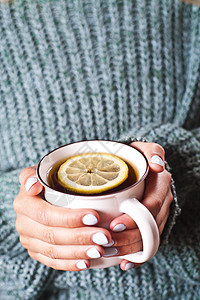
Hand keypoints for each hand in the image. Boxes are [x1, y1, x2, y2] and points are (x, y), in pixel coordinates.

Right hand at [13, 166, 113, 270]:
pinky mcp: (36, 251)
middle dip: (80, 237)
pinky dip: (70, 264)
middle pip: (52, 235)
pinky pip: (52, 261)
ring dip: (78, 252)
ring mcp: (29, 240)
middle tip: (104, 236)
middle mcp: (23, 223)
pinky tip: (86, 262)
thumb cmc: (49, 179)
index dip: (70, 218)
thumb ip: (33, 174)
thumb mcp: (41, 170)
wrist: (45, 193)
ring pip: (54, 251)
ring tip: (100, 249)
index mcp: (24, 203)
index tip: (95, 217)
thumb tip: (32, 184)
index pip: (46, 214)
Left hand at [107, 142, 172, 270]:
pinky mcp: (153, 224)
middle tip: (107, 242)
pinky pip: (149, 243)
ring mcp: (158, 215)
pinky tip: (125, 263)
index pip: (151, 206)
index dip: (134, 218)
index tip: (114, 225)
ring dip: (130, 249)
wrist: (138, 166)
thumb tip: (158, 166)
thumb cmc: (136, 157)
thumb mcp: (144, 149)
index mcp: (161, 185)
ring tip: (110, 253)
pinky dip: (138, 256)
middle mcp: (163, 202)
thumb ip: (153, 152)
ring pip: (149, 238)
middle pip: (149, 226)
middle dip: (128, 238)